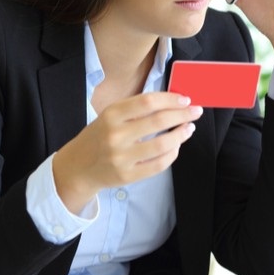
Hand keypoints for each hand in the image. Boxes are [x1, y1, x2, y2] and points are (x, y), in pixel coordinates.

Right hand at [52, 92, 201, 213]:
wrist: (78, 167)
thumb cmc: (99, 137)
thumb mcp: (110, 116)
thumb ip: (136, 109)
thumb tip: (173, 102)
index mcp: (111, 115)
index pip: (148, 102)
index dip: (171, 99)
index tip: (185, 99)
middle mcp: (115, 135)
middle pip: (158, 121)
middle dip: (182, 114)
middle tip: (195, 111)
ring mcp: (121, 157)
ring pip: (162, 144)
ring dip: (181, 134)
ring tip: (189, 128)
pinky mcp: (127, 175)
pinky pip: (158, 164)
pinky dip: (172, 153)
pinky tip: (176, 146)